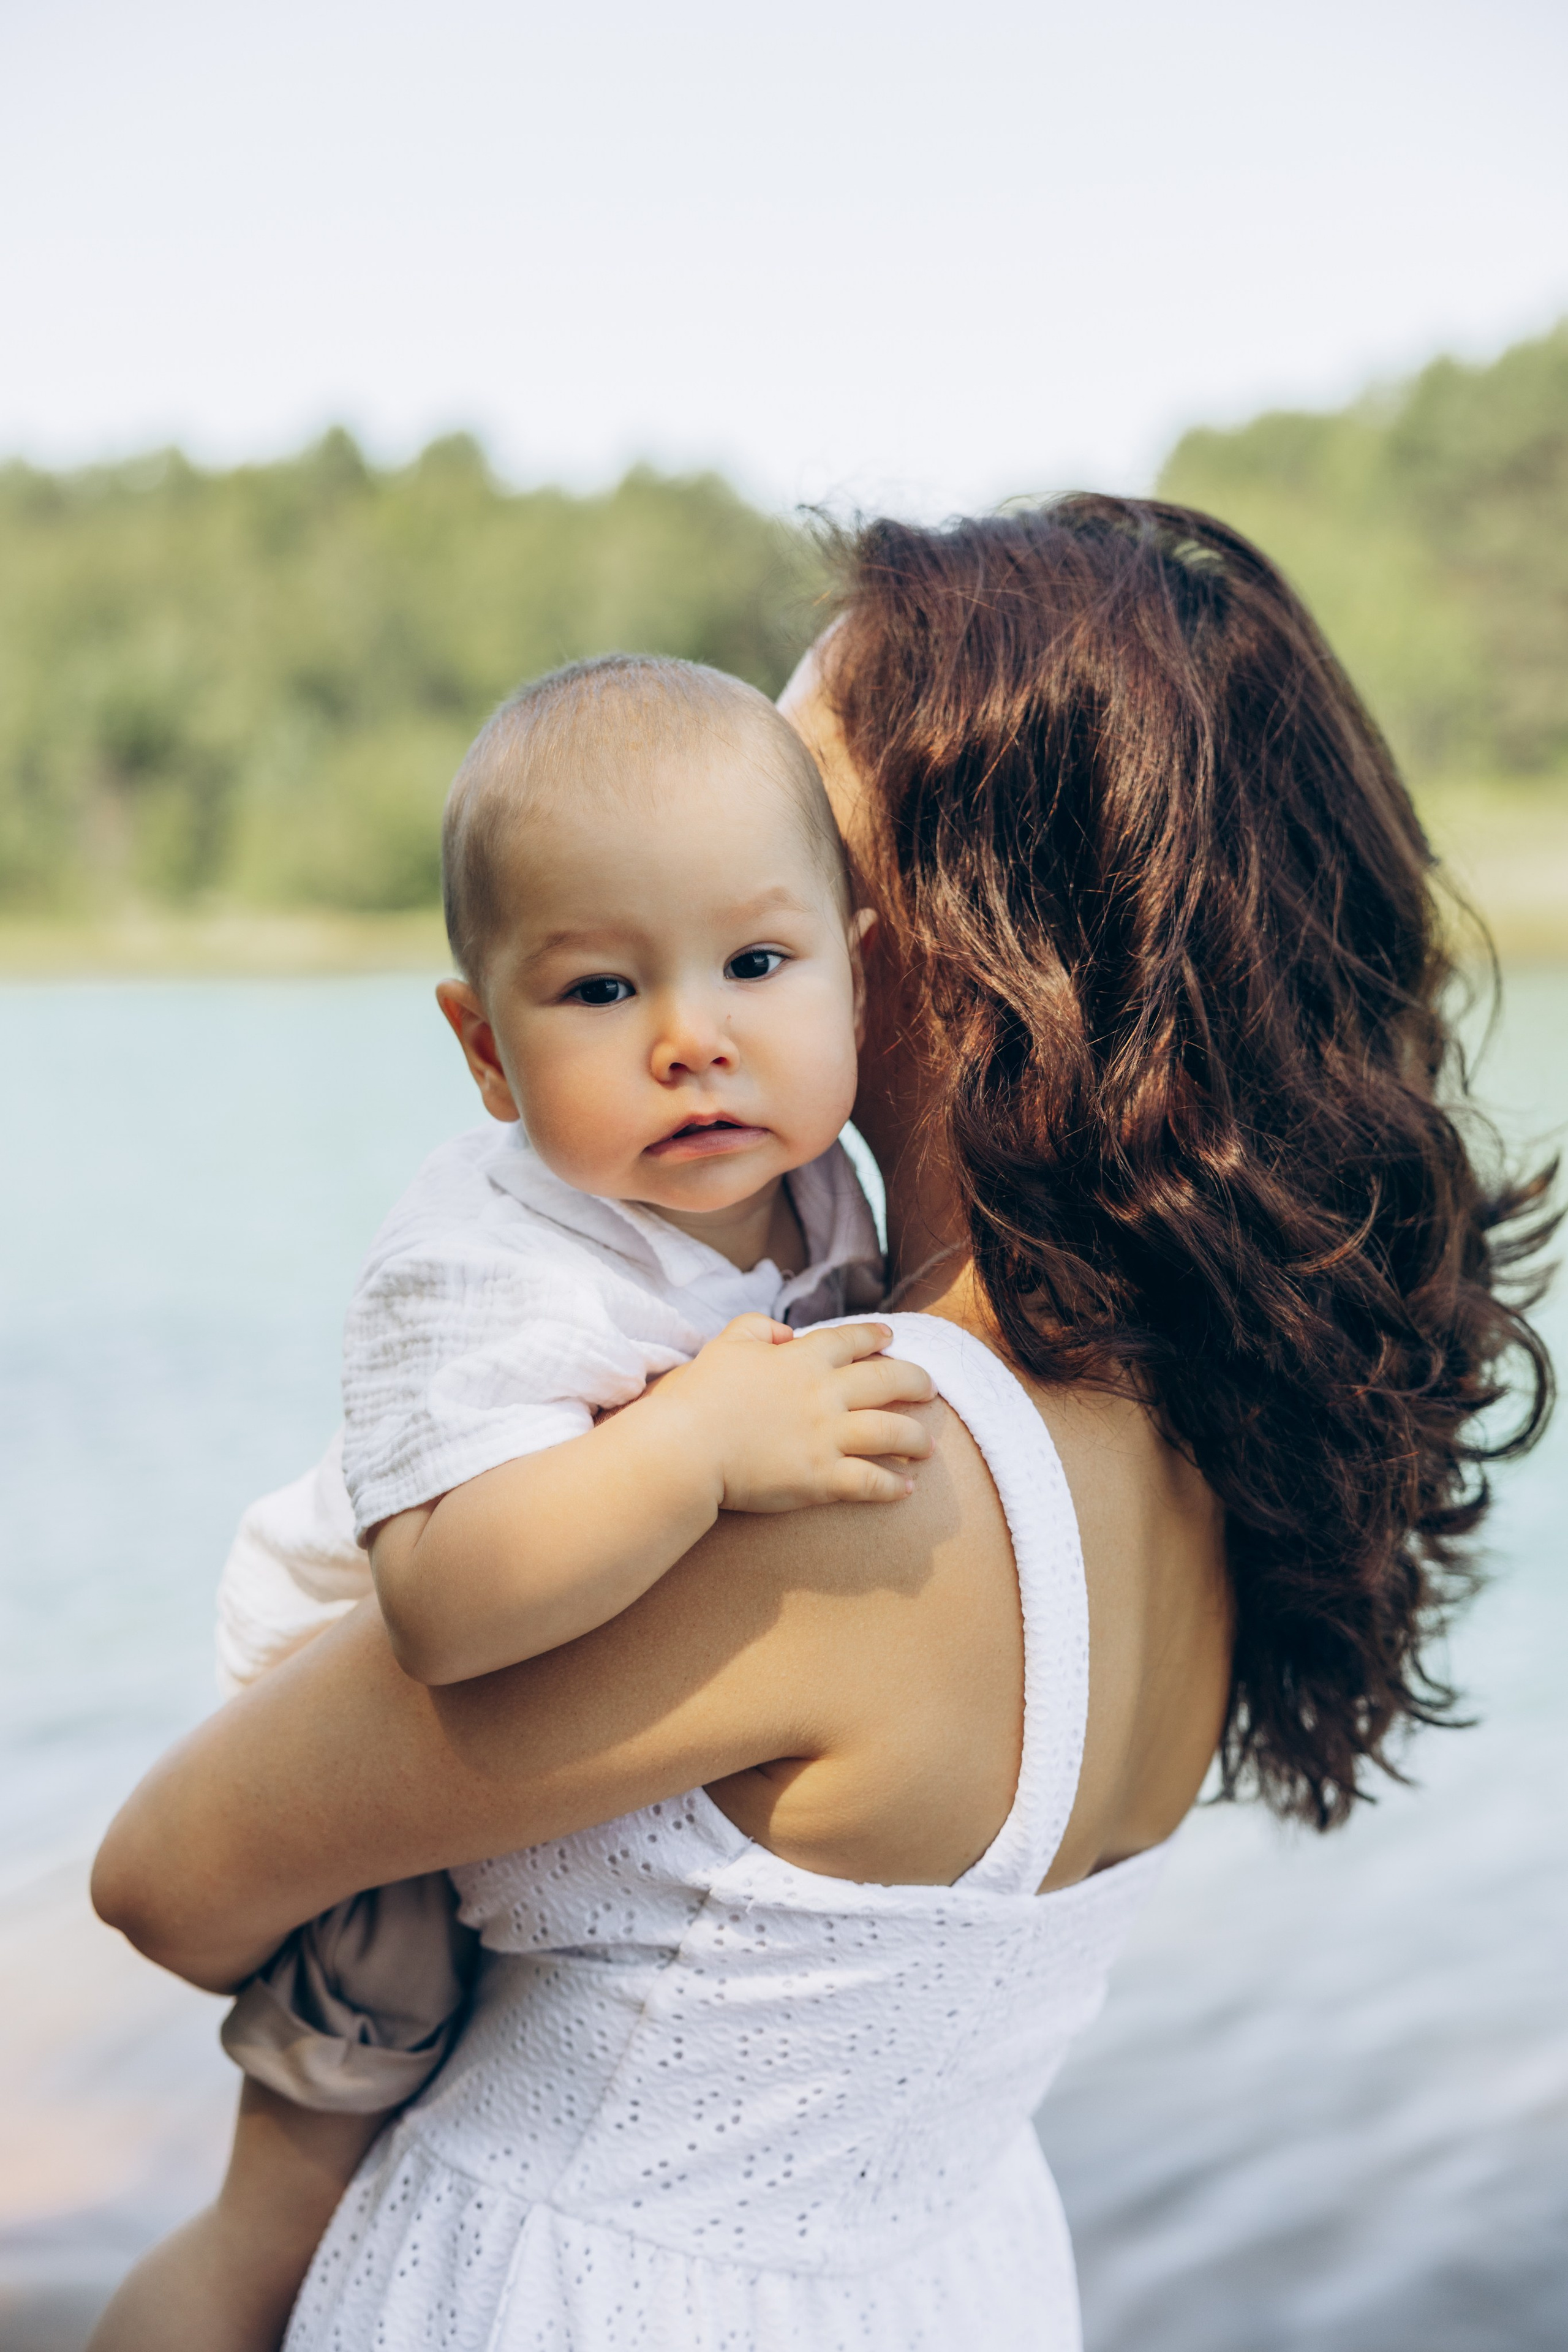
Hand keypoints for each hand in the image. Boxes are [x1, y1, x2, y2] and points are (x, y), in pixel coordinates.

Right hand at [648, 1315, 936, 1510]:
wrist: (687, 1448)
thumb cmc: (699, 1398)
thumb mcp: (724, 1345)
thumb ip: (754, 1328)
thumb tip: (783, 1331)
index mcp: (801, 1358)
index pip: (851, 1340)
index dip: (875, 1337)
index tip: (891, 1339)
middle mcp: (824, 1393)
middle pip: (889, 1379)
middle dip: (917, 1382)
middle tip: (931, 1389)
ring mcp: (827, 1436)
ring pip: (893, 1432)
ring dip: (917, 1438)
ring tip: (928, 1446)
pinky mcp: (823, 1477)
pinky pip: (872, 1481)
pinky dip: (893, 1486)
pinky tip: (906, 1489)